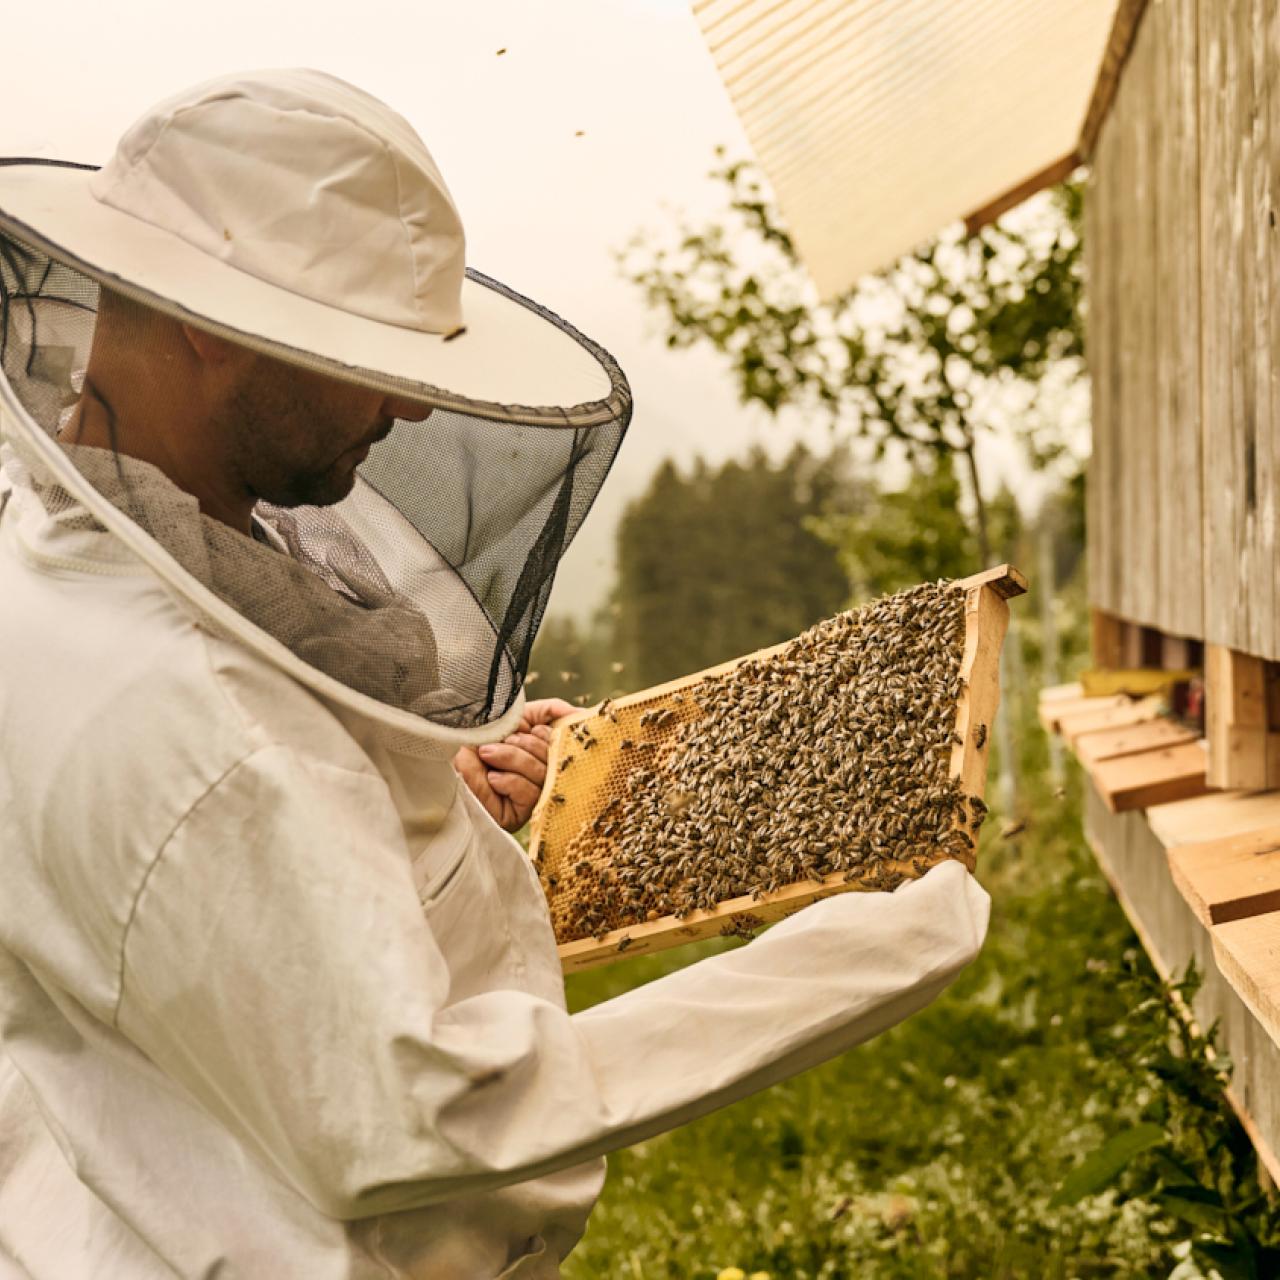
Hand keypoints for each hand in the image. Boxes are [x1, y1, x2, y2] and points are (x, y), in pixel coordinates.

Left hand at [453, 698, 577, 831]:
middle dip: (526, 745)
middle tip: (502, 739)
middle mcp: (538, 774)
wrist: (436, 755)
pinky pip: (529, 794)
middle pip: (556, 759)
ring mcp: (528, 796)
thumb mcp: (510, 715)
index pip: (564, 743)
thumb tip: (579, 714)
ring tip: (487, 753)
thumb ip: (547, 710)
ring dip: (512, 759)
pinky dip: (509, 780)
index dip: (547, 733)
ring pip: (542, 775)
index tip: (527, 727)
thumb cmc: (470, 735)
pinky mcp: (516, 815)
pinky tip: (491, 778)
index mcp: (539, 750)